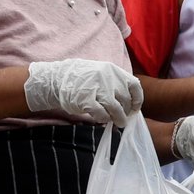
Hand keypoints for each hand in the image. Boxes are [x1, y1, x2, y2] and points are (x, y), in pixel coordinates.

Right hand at [24, 59, 142, 126]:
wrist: (57, 78)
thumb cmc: (82, 80)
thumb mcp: (102, 74)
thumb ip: (116, 85)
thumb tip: (130, 105)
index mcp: (113, 70)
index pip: (134, 86)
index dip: (137, 100)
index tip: (134, 109)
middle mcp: (107, 77)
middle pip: (125, 100)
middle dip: (126, 112)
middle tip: (122, 118)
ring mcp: (97, 88)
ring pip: (116, 108)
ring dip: (118, 119)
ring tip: (118, 123)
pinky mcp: (86, 99)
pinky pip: (101, 114)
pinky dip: (104, 119)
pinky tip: (101, 119)